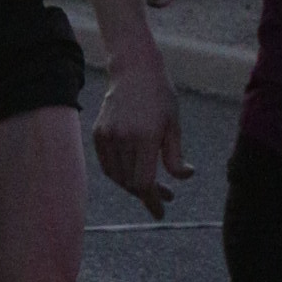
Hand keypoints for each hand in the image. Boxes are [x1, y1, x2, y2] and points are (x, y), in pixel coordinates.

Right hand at [94, 58, 194, 219]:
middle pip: (130, 182)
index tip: (161, 211)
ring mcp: (107, 136)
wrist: (133, 70)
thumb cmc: (160, 96)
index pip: (144, 182)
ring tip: (151, 186)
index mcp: (145, 137)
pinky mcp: (98, 134)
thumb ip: (175, 156)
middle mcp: (123, 138)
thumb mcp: (173, 125)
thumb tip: (184, 178)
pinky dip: (119, 175)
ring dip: (133, 186)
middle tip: (166, 196)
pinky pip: (108, 165)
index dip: (152, 200)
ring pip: (117, 177)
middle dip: (147, 195)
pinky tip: (133, 174)